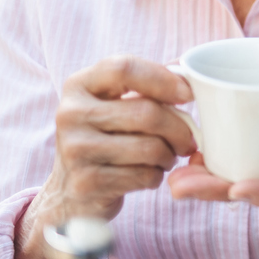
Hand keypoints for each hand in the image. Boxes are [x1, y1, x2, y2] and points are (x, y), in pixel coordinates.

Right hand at [16, 56, 196, 258]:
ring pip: (150, 147)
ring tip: (165, 157)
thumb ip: (149, 84)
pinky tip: (147, 174)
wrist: (71, 190)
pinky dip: (156, 176)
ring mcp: (74, 149)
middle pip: (146, 113)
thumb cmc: (107, 138)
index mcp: (79, 85)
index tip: (188, 94)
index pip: (124, 68)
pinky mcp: (85, 182)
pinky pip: (143, 175)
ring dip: (169, 155)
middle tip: (188, 140)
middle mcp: (70, 113)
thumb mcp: (118, 104)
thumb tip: (187, 68)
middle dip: (179, 129)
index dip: (163, 79)